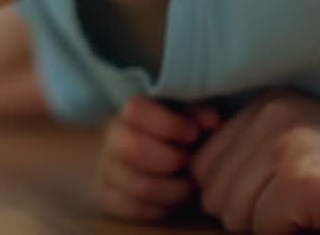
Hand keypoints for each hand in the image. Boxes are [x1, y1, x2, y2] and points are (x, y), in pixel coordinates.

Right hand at [93, 95, 218, 220]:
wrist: (143, 157)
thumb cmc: (173, 135)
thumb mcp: (186, 118)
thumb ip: (199, 115)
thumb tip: (213, 122)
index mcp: (129, 114)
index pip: (137, 110)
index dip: (168, 124)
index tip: (193, 134)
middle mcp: (112, 139)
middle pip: (132, 148)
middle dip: (170, 159)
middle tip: (189, 163)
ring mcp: (106, 170)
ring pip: (138, 185)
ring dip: (173, 190)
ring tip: (188, 185)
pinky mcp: (107, 197)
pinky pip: (134, 209)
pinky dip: (161, 209)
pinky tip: (172, 200)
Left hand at [190, 89, 319, 233]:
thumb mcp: (298, 143)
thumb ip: (246, 155)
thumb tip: (183, 181)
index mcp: (262, 103)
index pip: (204, 165)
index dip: (238, 195)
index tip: (283, 195)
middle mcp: (268, 116)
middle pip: (213, 193)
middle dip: (250, 215)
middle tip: (302, 208)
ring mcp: (284, 145)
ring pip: (233, 215)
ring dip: (270, 228)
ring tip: (315, 211)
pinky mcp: (302, 179)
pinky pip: (263, 230)